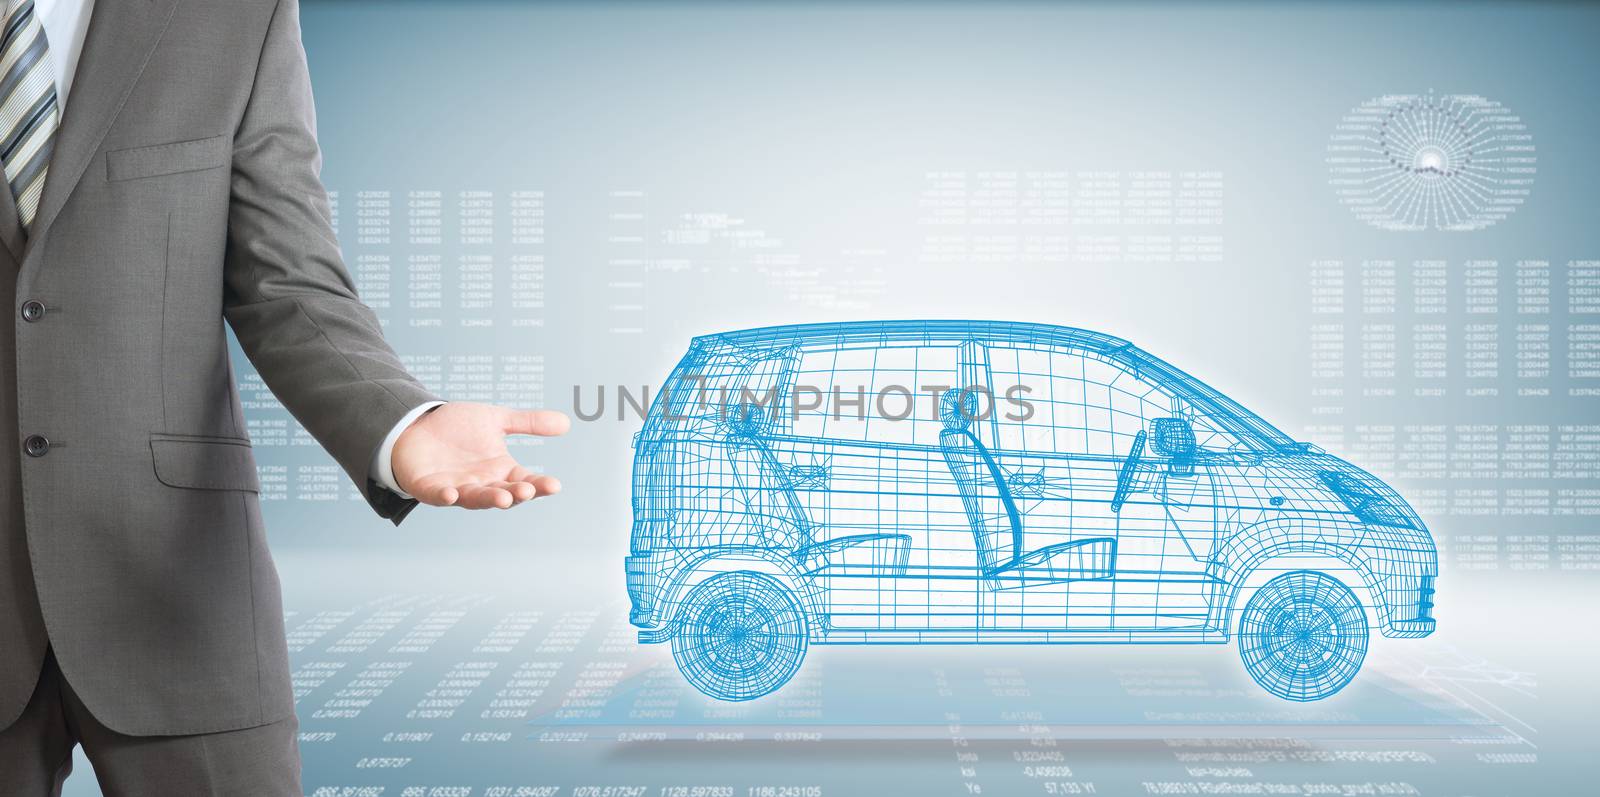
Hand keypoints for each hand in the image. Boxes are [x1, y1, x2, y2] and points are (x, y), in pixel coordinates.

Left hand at [392, 402, 569, 508]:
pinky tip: (452, 494)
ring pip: (476, 498)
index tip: (554, 485)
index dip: (539, 485)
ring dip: (488, 499)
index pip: (525, 480)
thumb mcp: (495, 419)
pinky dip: (446, 497)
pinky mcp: (430, 488)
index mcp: (500, 469)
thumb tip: (566, 423)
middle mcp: (482, 483)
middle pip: (504, 493)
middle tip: (526, 490)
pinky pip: (439, 496)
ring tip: (503, 497)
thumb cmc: (456, 426)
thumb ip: (528, 422)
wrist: (416, 424)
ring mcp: (457, 487)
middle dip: (515, 494)